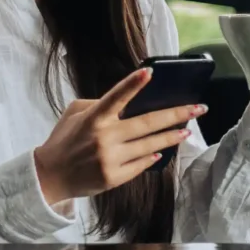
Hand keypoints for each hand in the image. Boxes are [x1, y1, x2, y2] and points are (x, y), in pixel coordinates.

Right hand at [33, 68, 208, 205]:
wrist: (50, 176)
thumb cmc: (64, 140)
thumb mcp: (74, 114)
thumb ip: (98, 105)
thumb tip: (127, 103)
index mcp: (93, 118)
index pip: (116, 97)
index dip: (133, 84)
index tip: (151, 72)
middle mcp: (103, 137)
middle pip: (147, 124)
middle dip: (176, 115)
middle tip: (199, 108)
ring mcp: (110, 159)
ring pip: (150, 146)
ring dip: (172, 137)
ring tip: (187, 131)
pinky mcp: (114, 177)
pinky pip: (141, 164)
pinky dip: (152, 157)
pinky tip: (162, 152)